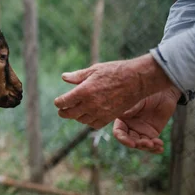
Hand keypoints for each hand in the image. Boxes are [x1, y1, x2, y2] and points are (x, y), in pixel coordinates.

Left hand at [54, 54, 174, 128]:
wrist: (136, 80)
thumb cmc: (115, 71)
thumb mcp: (94, 70)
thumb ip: (77, 76)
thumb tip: (64, 77)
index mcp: (83, 91)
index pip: (63, 102)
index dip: (59, 103)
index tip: (58, 102)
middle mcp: (90, 104)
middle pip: (70, 114)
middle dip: (63, 112)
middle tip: (62, 111)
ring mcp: (100, 112)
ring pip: (81, 120)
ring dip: (76, 117)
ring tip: (76, 112)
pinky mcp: (110, 117)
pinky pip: (94, 125)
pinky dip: (89, 122)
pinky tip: (88, 116)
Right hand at [112, 86, 180, 152]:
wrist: (165, 93)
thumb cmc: (149, 93)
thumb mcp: (139, 99)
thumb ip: (132, 107)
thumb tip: (123, 114)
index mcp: (123, 118)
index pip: (118, 132)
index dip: (123, 139)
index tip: (132, 144)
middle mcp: (129, 126)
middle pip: (130, 140)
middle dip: (139, 144)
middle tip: (148, 143)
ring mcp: (140, 131)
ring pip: (141, 144)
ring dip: (148, 147)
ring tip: (158, 143)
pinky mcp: (152, 134)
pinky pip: (152, 144)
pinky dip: (155, 149)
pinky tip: (160, 149)